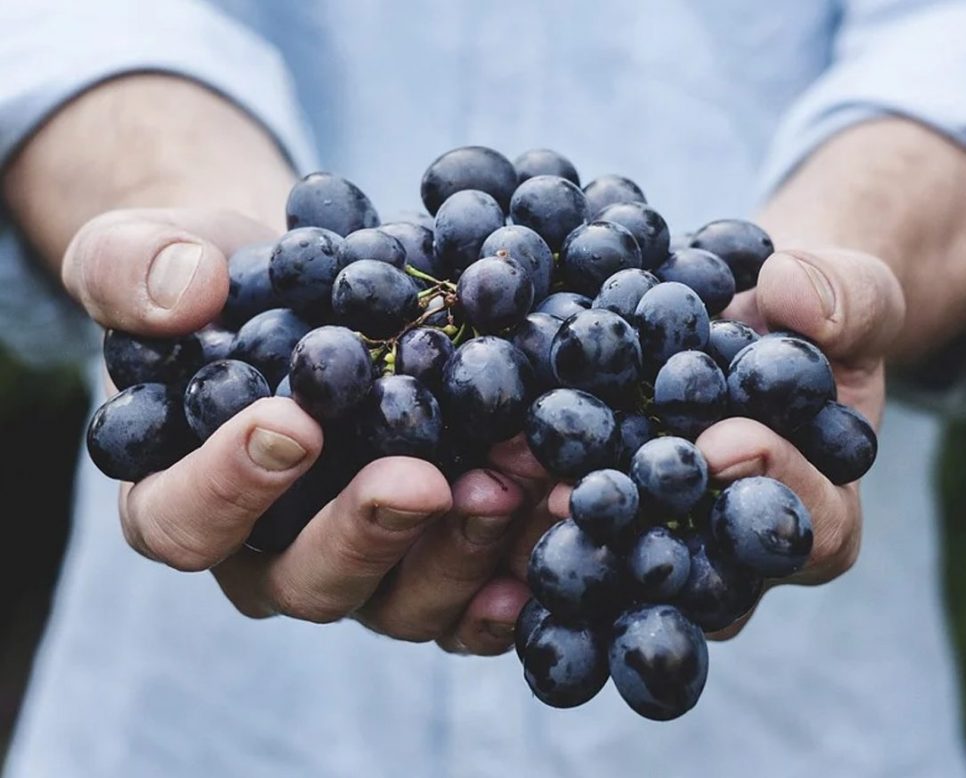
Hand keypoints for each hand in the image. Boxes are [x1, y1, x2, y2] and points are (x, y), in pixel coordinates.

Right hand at [66, 207, 549, 654]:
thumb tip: (184, 293)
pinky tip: (555, 525)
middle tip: (422, 480)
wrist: (311, 288)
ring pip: (403, 601)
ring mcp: (363, 567)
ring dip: (462, 550)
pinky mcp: (435, 560)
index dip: (229, 487)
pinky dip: (516, 574)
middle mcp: (272, 554)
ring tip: (515, 481)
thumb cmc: (220, 281)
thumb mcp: (149, 250)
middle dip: (368, 533)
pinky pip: (473, 598)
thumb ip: (133, 268)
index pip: (183, 521)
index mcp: (183, 498)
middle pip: (308, 581)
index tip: (291, 424)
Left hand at [538, 247, 904, 636]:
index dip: (773, 487)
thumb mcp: (852, 295)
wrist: (747, 319)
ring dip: (570, 530)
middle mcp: (737, 553)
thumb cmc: (812, 318)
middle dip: (647, 530)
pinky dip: (530, 499)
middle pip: (701, 572)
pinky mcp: (607, 519)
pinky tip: (484, 470)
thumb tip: (790, 293)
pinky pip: (572, 527)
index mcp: (820, 512)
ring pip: (624, 564)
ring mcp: (667, 543)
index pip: (811, 527)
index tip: (724, 441)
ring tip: (520, 483)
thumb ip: (845, 299)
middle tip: (590, 494)